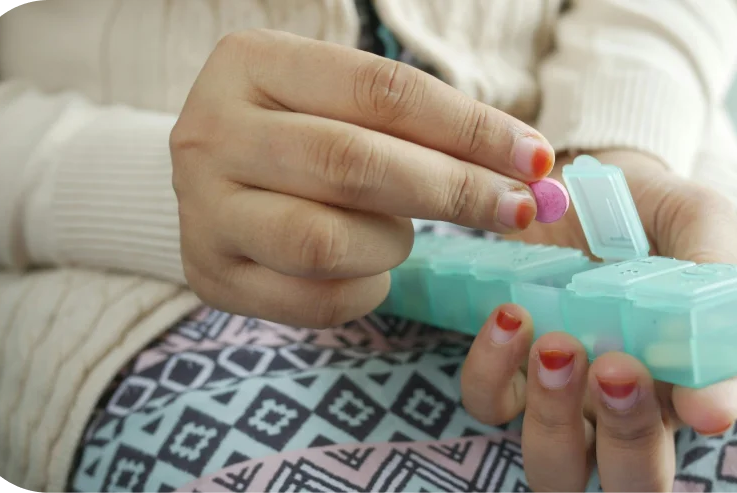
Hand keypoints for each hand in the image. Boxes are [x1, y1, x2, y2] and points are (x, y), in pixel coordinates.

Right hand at [170, 29, 554, 327]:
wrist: (217, 178)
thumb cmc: (303, 132)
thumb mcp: (346, 103)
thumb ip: (427, 127)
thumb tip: (533, 170)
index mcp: (252, 63)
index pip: (380, 91)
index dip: (469, 128)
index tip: (535, 158)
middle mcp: (211, 131)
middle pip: (353, 164)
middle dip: (453, 191)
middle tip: (516, 210)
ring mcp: (201, 209)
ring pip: (326, 242)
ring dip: (392, 244)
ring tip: (399, 233)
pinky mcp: (209, 274)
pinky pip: (313, 299)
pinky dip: (365, 290)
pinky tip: (369, 269)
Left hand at [460, 151, 736, 492]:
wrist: (574, 179)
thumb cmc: (645, 208)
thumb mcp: (693, 220)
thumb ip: (712, 278)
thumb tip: (717, 401)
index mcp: (683, 377)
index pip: (699, 428)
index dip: (698, 423)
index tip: (693, 398)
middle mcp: (623, 404)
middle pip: (630, 480)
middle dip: (627, 440)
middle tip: (616, 368)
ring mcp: (560, 395)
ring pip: (554, 462)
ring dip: (554, 416)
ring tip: (556, 344)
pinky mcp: (506, 370)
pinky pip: (489, 403)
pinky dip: (491, 372)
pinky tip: (509, 315)